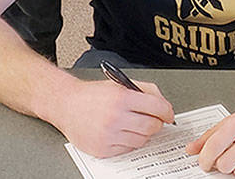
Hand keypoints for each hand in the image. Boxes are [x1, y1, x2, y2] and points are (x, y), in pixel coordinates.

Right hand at [50, 79, 174, 157]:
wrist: (66, 105)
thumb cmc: (92, 94)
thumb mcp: (119, 84)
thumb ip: (145, 90)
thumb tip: (164, 104)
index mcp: (121, 98)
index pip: (156, 107)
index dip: (167, 111)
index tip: (168, 114)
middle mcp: (115, 117)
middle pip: (151, 126)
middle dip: (155, 123)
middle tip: (151, 119)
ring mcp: (109, 135)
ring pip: (141, 140)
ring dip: (142, 133)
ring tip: (132, 124)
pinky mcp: (103, 149)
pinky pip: (127, 149)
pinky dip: (128, 142)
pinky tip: (120, 132)